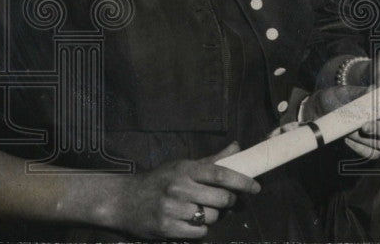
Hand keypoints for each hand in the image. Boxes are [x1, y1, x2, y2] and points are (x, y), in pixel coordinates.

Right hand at [103, 142, 258, 239]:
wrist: (123, 200)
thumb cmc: (159, 180)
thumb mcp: (183, 165)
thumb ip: (212, 159)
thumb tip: (237, 147)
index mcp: (186, 169)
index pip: (222, 174)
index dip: (243, 181)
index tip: (256, 188)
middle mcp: (180, 188)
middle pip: (221, 199)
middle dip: (230, 202)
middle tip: (229, 202)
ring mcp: (172, 209)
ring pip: (211, 217)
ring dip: (215, 216)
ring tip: (205, 211)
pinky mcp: (166, 228)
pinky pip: (198, 233)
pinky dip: (201, 230)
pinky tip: (193, 222)